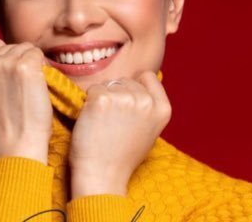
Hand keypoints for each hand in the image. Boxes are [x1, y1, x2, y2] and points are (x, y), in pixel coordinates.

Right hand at [0, 39, 51, 163]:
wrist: (16, 142)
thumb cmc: (3, 119)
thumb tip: (11, 50)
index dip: (8, 61)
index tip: (7, 83)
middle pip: (14, 46)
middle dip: (20, 62)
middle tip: (18, 89)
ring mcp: (4, 63)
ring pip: (28, 48)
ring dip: (33, 64)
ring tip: (26, 89)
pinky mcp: (25, 67)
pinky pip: (39, 55)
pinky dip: (43, 68)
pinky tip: (36, 86)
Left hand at [69, 71, 170, 197]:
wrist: (102, 175)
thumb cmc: (123, 154)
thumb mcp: (149, 129)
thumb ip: (148, 106)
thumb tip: (139, 81)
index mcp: (162, 108)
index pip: (147, 76)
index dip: (135, 86)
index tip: (128, 104)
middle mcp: (146, 101)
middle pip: (125, 80)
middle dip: (117, 93)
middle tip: (113, 120)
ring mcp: (124, 98)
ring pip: (108, 84)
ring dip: (102, 97)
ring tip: (104, 122)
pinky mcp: (102, 99)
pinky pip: (92, 90)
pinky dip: (88, 102)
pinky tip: (93, 120)